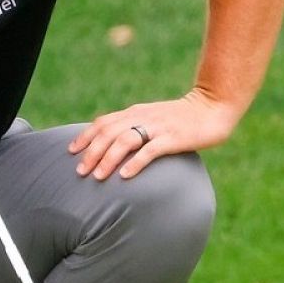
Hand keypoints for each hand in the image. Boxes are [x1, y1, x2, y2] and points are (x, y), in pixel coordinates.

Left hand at [69, 90, 240, 179]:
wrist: (212, 106)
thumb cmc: (183, 118)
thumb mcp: (154, 118)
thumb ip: (136, 127)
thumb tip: (114, 145)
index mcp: (136, 112)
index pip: (103, 122)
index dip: (85, 136)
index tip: (71, 151)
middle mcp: (143, 117)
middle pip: (109, 133)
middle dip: (91, 152)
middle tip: (80, 172)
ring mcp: (158, 127)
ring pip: (125, 141)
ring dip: (108, 158)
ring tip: (98, 176)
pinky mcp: (173, 138)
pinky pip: (150, 150)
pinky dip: (135, 162)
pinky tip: (125, 175)